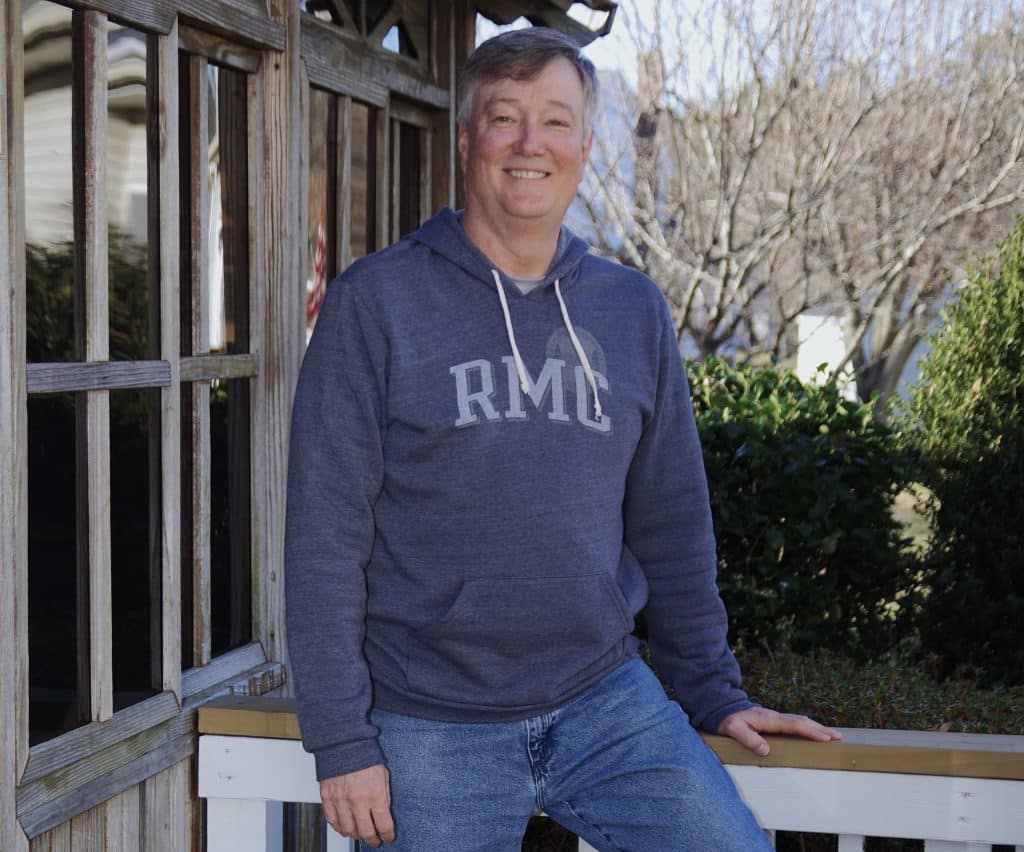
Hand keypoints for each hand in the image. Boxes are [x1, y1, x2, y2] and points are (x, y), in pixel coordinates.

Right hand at [320, 763, 394, 847]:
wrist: (345, 743)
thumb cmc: (365, 757)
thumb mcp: (384, 776)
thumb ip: (384, 797)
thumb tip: (384, 815)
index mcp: (375, 794)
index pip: (384, 825)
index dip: (388, 835)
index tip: (389, 837)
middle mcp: (358, 800)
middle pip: (365, 832)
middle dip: (373, 840)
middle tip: (375, 840)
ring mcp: (341, 801)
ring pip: (348, 830)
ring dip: (356, 835)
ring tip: (360, 834)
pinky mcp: (328, 798)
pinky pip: (332, 821)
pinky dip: (339, 828)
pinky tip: (345, 828)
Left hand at [717, 706, 840, 755]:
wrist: (720, 706)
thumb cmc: (726, 719)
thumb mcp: (733, 729)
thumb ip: (748, 739)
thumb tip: (766, 750)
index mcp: (767, 719)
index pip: (793, 725)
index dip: (810, 731)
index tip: (826, 738)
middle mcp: (773, 716)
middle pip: (801, 721)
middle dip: (820, 729)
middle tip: (837, 736)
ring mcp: (773, 716)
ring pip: (799, 720)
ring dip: (815, 726)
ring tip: (831, 734)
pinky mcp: (772, 719)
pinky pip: (793, 722)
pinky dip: (806, 725)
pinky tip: (811, 730)